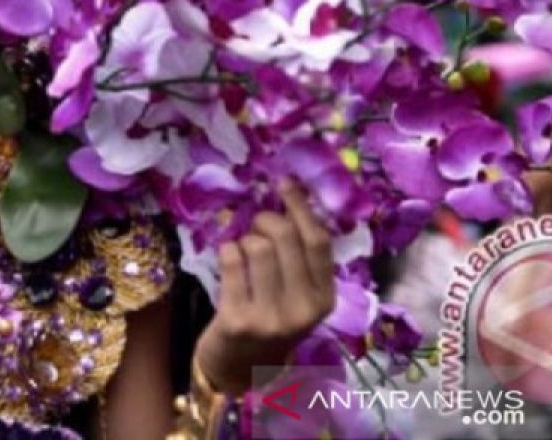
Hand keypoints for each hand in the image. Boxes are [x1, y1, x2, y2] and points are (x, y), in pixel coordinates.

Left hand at [192, 180, 335, 394]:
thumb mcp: (298, 295)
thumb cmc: (270, 319)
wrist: (239, 369)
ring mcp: (270, 317)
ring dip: (245, 239)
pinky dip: (227, 250)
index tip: (285, 182)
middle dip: (266, 220)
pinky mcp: (238, 320)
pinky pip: (231, 260)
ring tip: (244, 252)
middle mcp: (302, 310)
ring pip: (257, 246)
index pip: (318, 242)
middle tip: (258, 225)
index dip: (301, 206)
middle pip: (285, 237)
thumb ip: (300, 256)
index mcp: (324, 299)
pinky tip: (229, 259)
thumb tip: (288, 197)